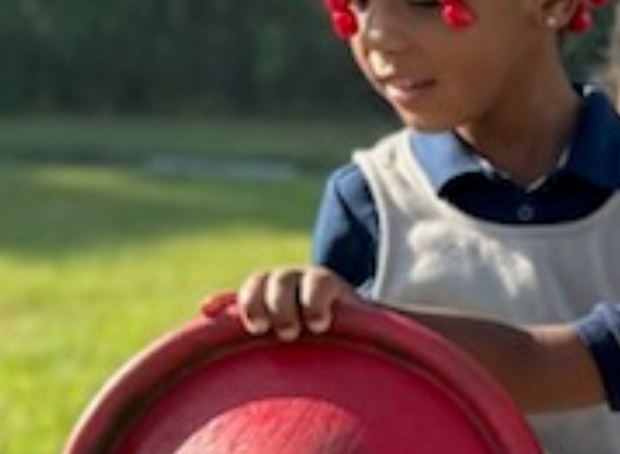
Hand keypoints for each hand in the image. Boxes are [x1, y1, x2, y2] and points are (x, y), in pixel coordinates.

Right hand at [201, 266, 360, 340]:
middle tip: (288, 332)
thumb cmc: (357, 330)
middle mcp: (300, 278)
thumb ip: (376, 326)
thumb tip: (413, 341)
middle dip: (282, 304)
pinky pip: (234, 297)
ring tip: (258, 329)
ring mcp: (276, 287)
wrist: (339, 322)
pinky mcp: (256, 302)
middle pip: (283, 279)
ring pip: (258, 283)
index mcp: (329, 282)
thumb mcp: (369, 326)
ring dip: (254, 303)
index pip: (318, 281)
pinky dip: (222, 302)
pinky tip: (207, 311)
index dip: (315, 299)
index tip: (320, 324)